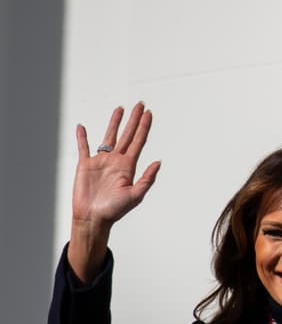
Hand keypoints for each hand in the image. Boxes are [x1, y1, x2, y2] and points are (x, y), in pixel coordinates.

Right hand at [68, 103, 160, 282]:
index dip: (144, 127)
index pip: (139, 141)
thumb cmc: (115, 210)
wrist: (94, 218)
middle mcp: (116, 161)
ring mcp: (101, 161)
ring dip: (114, 123)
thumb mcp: (135, 195)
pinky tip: (82, 127)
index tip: (149, 113)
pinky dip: (82, 137)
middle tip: (140, 104)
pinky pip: (84, 147)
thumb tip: (158, 162)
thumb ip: (147, 178)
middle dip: (134, 120)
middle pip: (127, 135)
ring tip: (120, 109)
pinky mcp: (85, 165)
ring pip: (108, 137)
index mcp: (129, 166)